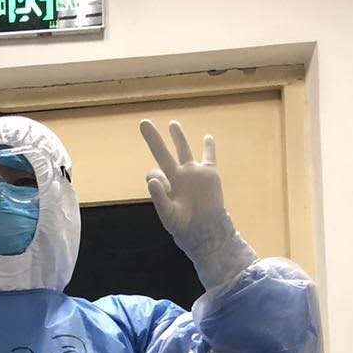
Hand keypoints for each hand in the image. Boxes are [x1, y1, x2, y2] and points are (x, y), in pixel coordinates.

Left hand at [140, 119, 253, 291]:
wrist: (204, 230)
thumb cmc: (183, 226)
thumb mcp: (167, 213)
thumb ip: (158, 197)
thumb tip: (151, 178)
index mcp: (164, 185)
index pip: (154, 174)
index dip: (154, 177)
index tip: (162, 186)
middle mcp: (176, 176)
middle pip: (162, 153)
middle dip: (153, 138)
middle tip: (143, 122)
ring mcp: (192, 172)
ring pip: (184, 149)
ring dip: (178, 136)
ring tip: (172, 124)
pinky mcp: (209, 173)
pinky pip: (209, 156)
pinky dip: (209, 146)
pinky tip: (207, 137)